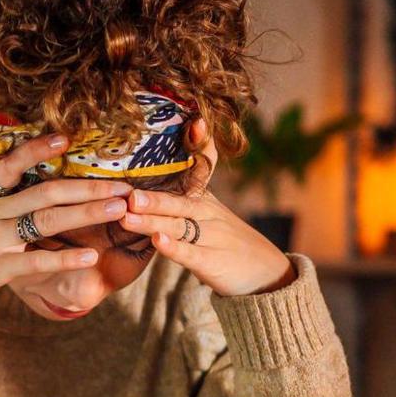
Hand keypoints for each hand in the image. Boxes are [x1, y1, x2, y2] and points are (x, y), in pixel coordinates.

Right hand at [0, 132, 132, 382]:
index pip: (12, 165)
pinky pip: (35, 262)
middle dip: (86, 187)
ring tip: (118, 208)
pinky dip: (63, 258)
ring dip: (85, 213)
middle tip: (124, 184)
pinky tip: (90, 257)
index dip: (39, 149)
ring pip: (45, 221)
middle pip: (44, 192)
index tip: (68, 139)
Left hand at [117, 123, 294, 297]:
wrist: (267, 273)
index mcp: (205, 199)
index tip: (193, 122)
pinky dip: (174, 248)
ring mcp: (211, 237)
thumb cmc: (228, 241)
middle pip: (180, 201)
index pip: (202, 167)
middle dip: (154, 196)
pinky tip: (158, 242)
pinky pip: (190, 254)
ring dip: (153, 220)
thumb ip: (185, 195)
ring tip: (129, 214)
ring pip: (178, 226)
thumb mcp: (209, 213)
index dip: (200, 145)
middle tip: (128, 191)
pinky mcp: (211, 262)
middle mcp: (208, 213)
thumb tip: (162, 167)